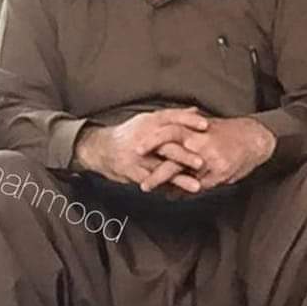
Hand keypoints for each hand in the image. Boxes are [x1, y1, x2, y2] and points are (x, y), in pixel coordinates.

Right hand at [74, 108, 209, 192]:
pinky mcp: (131, 171)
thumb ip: (173, 117)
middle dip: (186, 154)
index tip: (205, 125)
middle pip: (167, 145)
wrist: (101, 148)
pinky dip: (165, 188)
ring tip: (196, 186)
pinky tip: (178, 195)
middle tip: (203, 162)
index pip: (171, 118)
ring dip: (180, 178)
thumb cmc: (129, 134)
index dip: (188, 121)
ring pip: (161, 168)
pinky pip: (150, 181)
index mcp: (149, 122)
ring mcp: (137, 156)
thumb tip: (195, 110)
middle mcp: (143, 137)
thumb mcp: (149, 120)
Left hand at [141, 116, 275, 191]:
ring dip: (163, 181)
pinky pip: (197, 184)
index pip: (168, 132)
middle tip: (138, 177)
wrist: (255, 138)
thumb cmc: (227, 132)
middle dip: (155, 169)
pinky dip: (183, 190)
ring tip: (147, 188)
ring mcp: (210, 158)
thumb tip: (164, 132)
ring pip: (182, 172)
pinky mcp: (219, 172)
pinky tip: (173, 195)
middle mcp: (200, 142)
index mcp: (195, 129)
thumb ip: (185, 129)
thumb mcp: (204, 126)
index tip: (136, 148)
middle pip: (171, 154)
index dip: (151, 140)